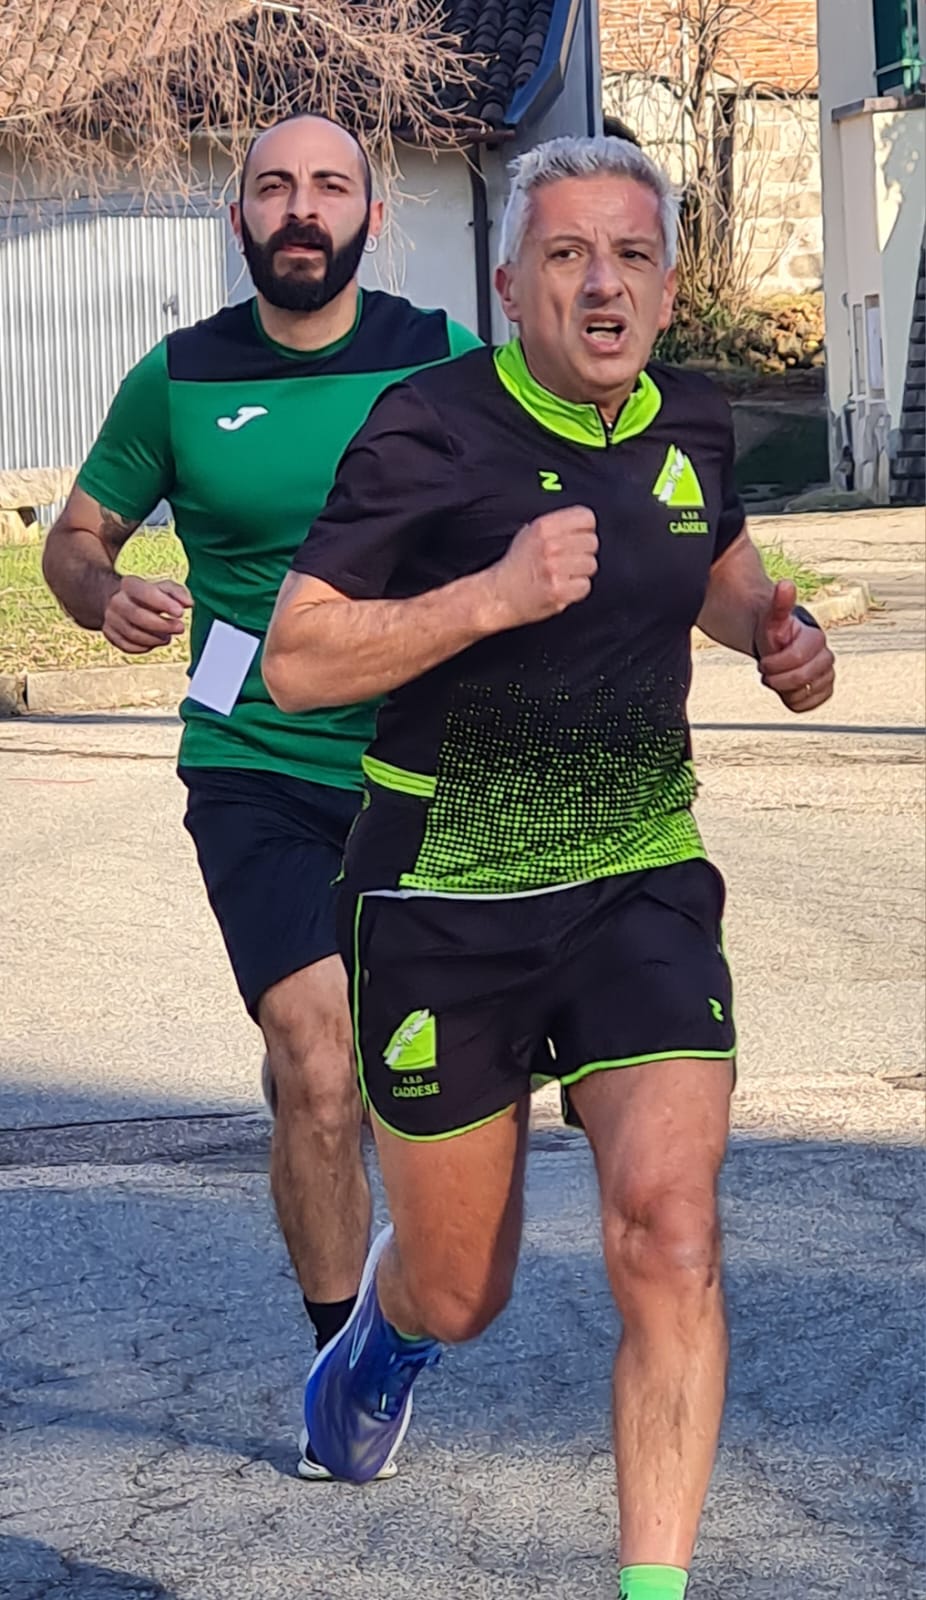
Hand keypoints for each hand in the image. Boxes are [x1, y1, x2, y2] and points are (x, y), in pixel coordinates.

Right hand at [103, 576, 191, 653]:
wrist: (121, 602)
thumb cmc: (148, 596)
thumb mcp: (164, 588)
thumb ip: (178, 593)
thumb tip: (188, 603)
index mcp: (129, 584)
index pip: (145, 593)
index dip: (164, 603)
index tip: (180, 612)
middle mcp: (116, 601)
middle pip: (138, 616)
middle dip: (163, 625)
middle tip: (180, 627)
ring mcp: (111, 618)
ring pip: (133, 634)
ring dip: (155, 639)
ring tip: (167, 636)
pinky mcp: (110, 634)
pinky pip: (128, 646)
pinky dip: (145, 647)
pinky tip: (154, 641)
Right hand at [486, 506, 598, 628]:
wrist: (500, 594)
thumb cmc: (516, 566)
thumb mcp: (530, 533)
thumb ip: (556, 526)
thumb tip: (579, 524)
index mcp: (544, 526)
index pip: (586, 518)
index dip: (584, 529)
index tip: (578, 538)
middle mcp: (550, 545)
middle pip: (591, 542)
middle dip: (583, 552)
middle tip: (568, 561)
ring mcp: (554, 568)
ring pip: (590, 565)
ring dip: (580, 572)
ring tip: (564, 575)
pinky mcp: (558, 590)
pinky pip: (584, 586)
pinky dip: (576, 590)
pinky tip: (563, 588)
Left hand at [755, 579, 834, 712]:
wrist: (776, 644)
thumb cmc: (773, 631)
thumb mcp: (771, 618)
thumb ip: (779, 603)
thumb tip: (785, 585)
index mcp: (816, 639)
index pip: (798, 659)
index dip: (775, 664)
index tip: (763, 662)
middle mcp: (826, 657)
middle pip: (805, 679)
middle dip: (780, 678)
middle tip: (768, 673)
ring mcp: (826, 674)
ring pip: (808, 693)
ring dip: (786, 689)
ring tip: (778, 679)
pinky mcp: (823, 690)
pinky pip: (811, 704)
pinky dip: (796, 700)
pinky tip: (787, 689)